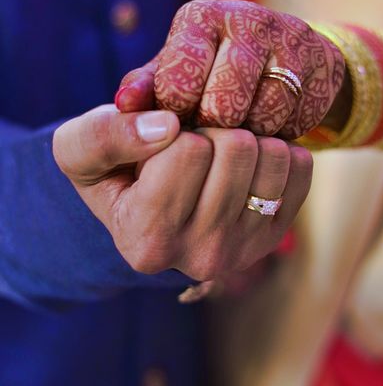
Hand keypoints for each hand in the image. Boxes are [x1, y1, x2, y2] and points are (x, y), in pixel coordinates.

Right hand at [53, 106, 312, 280]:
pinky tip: (245, 163)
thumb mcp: (80, 147)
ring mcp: (244, 251)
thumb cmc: (110, 171)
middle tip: (191, 145)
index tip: (158, 144)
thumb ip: (106, 135)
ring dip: (245, 136)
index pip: (186, 149)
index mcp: (146, 242)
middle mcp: (199, 258)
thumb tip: (165, 127)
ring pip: (271, 155)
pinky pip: (299, 167)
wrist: (143, 205)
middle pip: (235, 149)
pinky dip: (274, 148)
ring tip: (216, 154)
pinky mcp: (276, 235)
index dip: (172, 128)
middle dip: (211, 129)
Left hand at [115, 0, 344, 138]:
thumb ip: (144, 88)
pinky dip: (280, 134)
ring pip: (265, 115)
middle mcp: (246, 18)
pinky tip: (269, 126)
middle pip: (225, 102)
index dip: (176, 116)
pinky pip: (298, 120)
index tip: (179, 124)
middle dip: (215, 129)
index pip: (178, 82)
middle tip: (212, 133)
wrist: (283, 55)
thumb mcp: (172, 74)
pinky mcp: (323, 61)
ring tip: (239, 131)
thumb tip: (123, 105)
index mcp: (199, 17)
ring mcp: (290, 37)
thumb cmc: (211, 70)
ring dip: (250, 136)